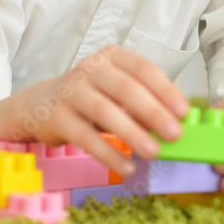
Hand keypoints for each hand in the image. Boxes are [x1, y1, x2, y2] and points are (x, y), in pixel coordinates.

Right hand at [0, 44, 189, 177]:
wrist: (39, 105)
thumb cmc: (90, 97)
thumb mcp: (116, 92)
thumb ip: (142, 102)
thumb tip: (174, 124)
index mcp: (111, 57)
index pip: (143, 69)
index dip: (165, 89)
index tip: (183, 111)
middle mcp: (90, 69)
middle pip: (126, 89)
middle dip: (154, 112)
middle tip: (175, 134)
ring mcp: (71, 92)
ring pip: (105, 112)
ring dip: (133, 134)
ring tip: (154, 152)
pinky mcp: (57, 117)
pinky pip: (86, 138)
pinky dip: (109, 154)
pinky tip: (127, 166)